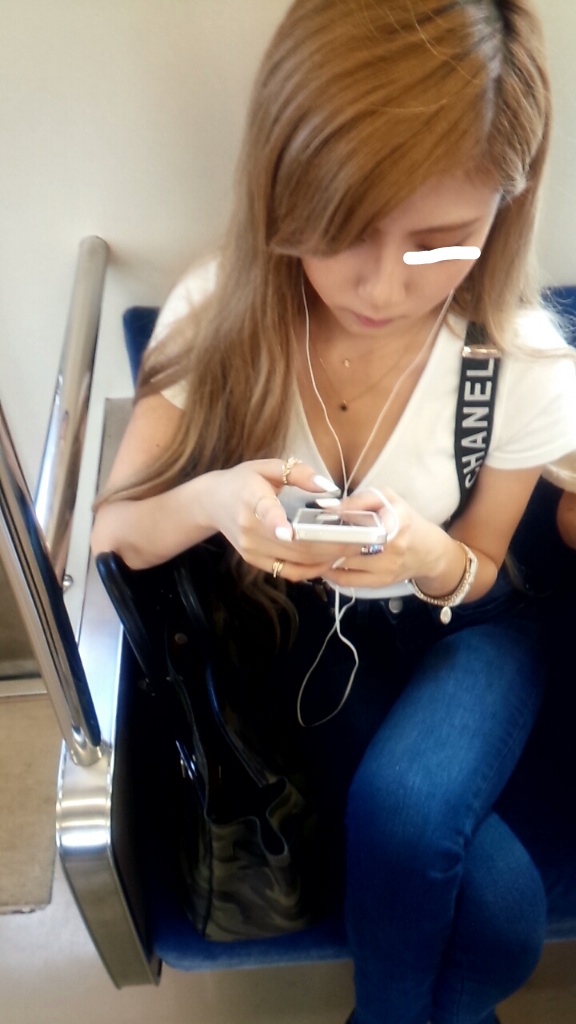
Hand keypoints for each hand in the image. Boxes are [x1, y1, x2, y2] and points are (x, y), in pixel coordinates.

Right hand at [205, 458, 352, 580]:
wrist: (212, 502)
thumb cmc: (244, 480)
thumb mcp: (268, 466)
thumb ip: (299, 473)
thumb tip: (328, 487)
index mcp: (251, 498)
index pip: (265, 512)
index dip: (277, 523)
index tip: (288, 532)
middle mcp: (249, 529)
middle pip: (295, 543)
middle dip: (331, 544)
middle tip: (361, 540)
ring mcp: (252, 549)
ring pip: (296, 561)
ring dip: (327, 558)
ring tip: (353, 549)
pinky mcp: (255, 561)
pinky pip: (289, 572)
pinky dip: (312, 570)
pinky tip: (330, 560)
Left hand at [321, 487, 447, 589]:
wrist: (429, 552)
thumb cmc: (406, 521)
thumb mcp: (389, 500)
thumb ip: (361, 499)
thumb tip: (331, 507)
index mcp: (397, 519)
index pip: (364, 517)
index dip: (339, 517)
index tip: (323, 514)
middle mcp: (394, 545)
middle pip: (348, 543)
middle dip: (324, 538)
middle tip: (309, 533)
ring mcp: (386, 567)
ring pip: (343, 563)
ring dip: (324, 556)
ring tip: (315, 547)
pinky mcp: (380, 582)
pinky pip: (346, 580)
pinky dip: (330, 572)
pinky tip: (324, 562)